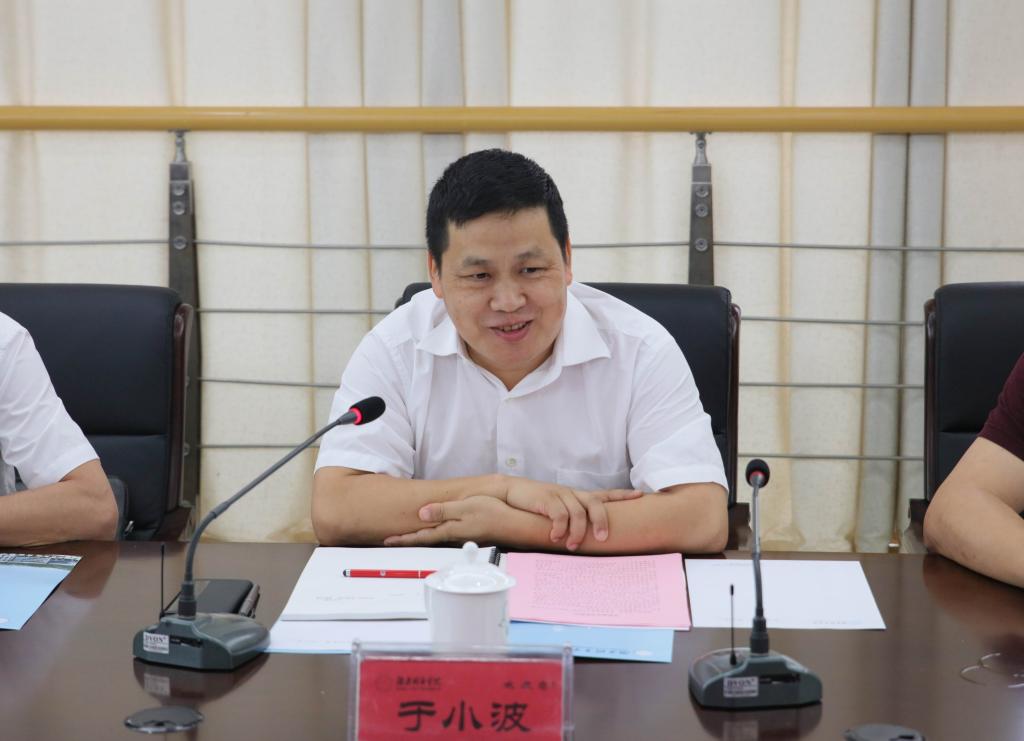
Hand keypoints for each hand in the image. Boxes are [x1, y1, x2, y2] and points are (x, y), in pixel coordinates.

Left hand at [383, 495, 504, 546]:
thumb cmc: (493, 514)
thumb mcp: (466, 507)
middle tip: (389, 541)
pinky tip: (433, 532)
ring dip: (418, 538)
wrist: (515, 525)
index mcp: (449, 529)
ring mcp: (461, 536)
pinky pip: (445, 535)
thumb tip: (421, 513)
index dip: (404, 538)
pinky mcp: (468, 534)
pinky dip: (433, 535)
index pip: (421, 535)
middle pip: (425, 539)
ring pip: (434, 537)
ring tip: (405, 537)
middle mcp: (453, 535)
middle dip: (407, 540)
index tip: (387, 540)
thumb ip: (444, 511)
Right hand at [503, 478, 641, 549]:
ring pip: (578, 512)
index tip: (640, 495)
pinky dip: (560, 528)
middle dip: (602, 521)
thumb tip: (587, 541)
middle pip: (596, 503)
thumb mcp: (558, 509)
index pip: (604, 494)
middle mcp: (572, 494)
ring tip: (572, 546)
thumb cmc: (537, 505)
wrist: (511, 492)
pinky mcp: (546, 499)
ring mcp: (560, 495)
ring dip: (577, 532)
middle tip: (603, 539)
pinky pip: (559, 514)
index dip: (622, 495)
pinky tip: (555, 537)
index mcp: (578, 496)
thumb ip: (572, 520)